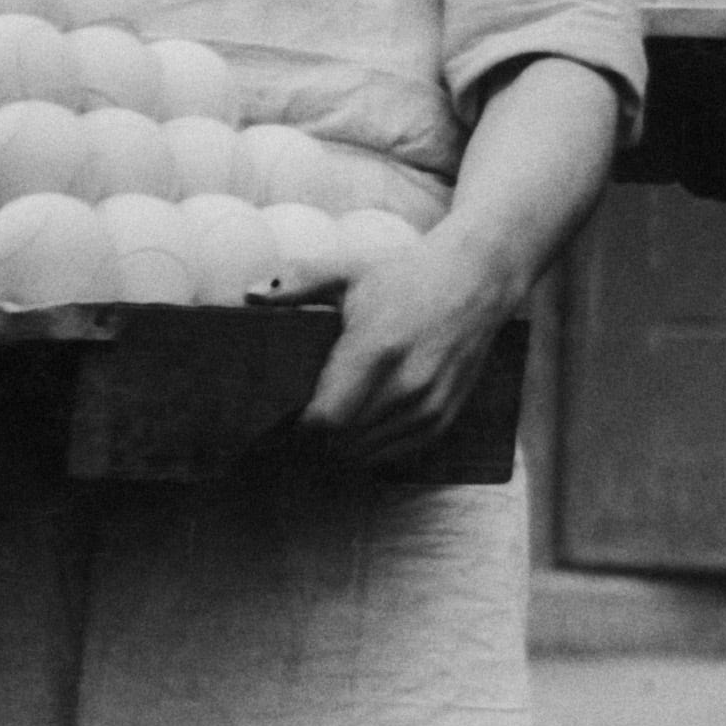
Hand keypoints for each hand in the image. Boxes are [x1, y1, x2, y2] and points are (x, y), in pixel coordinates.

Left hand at [298, 222, 522, 466]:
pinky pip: (400, 452)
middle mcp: (406, 383)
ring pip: (370, 452)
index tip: (283, 418)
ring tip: (325, 433)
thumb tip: (248, 294)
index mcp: (375, 348)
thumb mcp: (349, 272)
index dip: (299, 427)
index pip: (325, 418)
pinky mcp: (446, 413)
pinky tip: (360, 435)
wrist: (476, 281)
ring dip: (343, 449)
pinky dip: (375, 450)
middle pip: (343, 441)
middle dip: (315, 440)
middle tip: (295, 430)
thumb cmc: (406, 274)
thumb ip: (297, 283)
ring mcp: (429, 402)